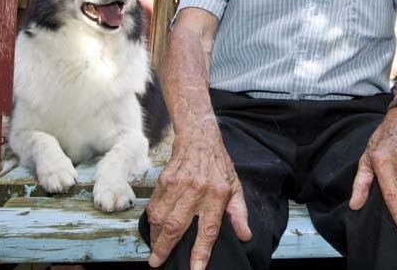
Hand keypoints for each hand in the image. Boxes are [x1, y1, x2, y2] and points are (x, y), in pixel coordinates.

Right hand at [146, 117, 251, 268]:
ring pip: (161, 218)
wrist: (199, 139)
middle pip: (176, 227)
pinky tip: (154, 230)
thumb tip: (245, 236)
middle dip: (165, 248)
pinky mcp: (164, 180)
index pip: (208, 229)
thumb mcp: (235, 187)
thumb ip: (239, 213)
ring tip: (155, 250)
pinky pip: (154, 206)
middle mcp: (196, 190)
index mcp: (217, 194)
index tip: (196, 269)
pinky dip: (152, 221)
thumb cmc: (218, 166)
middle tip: (157, 263)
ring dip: (155, 238)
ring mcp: (178, 185)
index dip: (201, 252)